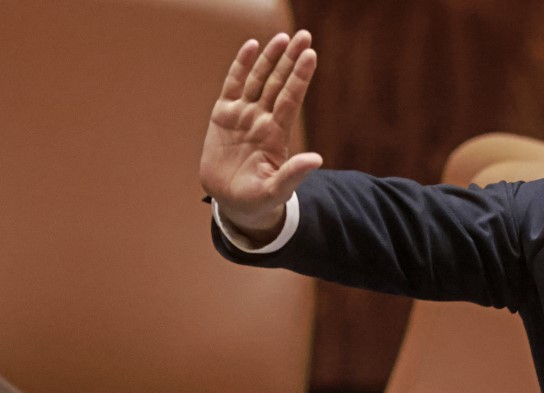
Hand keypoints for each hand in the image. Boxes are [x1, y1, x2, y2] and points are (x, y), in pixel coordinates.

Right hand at [200, 31, 322, 240]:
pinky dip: (241, 66)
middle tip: (304, 35)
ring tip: (282, 37)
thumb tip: (317, 159)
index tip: (310, 55)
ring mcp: (243, 115)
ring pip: (258, 80)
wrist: (234, 203)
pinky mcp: (223, 116)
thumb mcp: (276, 190)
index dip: (300, 77)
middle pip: (278, 83)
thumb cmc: (259, 199)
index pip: (290, 99)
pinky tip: (251, 47)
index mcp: (276, 135)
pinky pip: (233, 86)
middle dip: (290, 60)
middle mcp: (262, 119)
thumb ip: (294, 173)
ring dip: (269, 59)